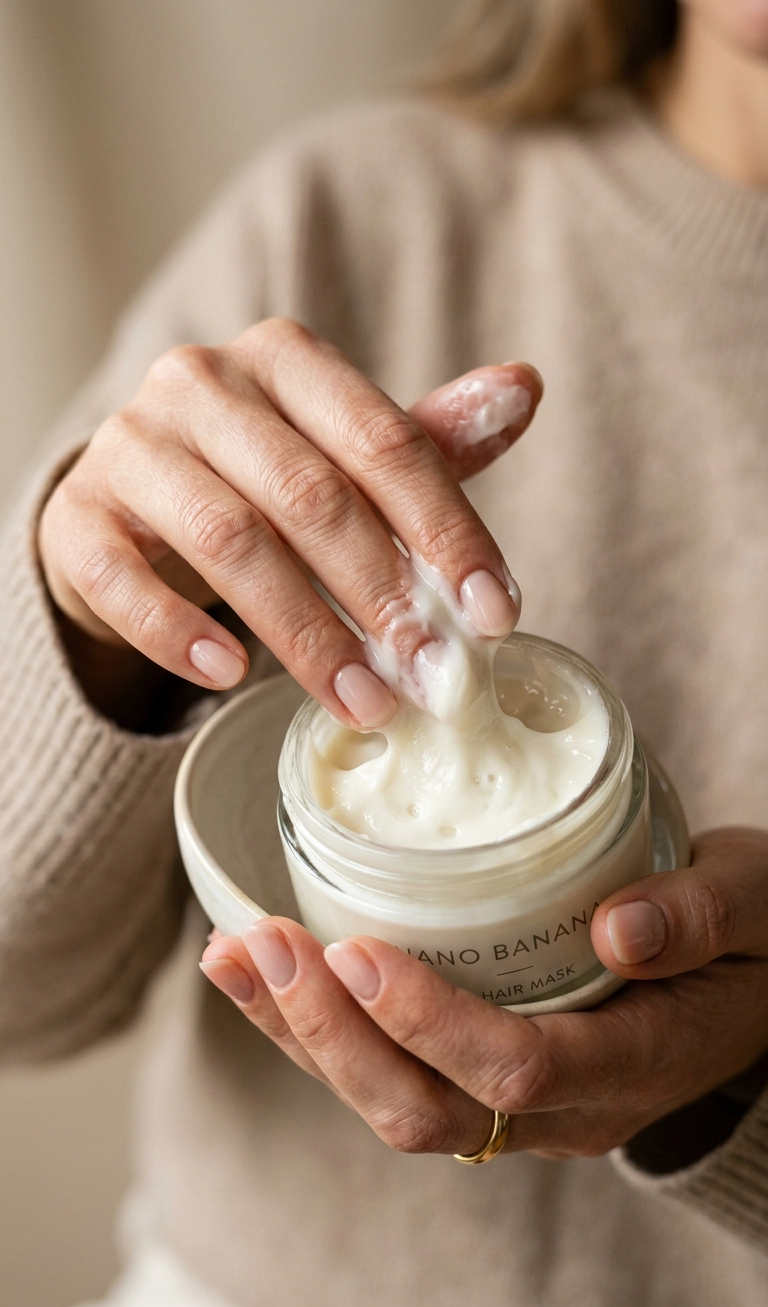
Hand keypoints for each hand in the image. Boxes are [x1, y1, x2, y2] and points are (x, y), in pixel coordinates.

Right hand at [39, 319, 540, 728]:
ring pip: (229, 538)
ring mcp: (131, 445)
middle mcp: (202, 383)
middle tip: (432, 676)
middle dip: (381, 594)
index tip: (493, 615)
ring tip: (361, 700)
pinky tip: (229, 675)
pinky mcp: (78, 515)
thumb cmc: (259, 480)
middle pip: (310, 494)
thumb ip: (424, 439)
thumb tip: (526, 387)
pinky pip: (124, 576)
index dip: (446, 531)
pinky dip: (179, 630)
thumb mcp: (342, 455)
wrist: (132, 505)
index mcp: (286, 361)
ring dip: (304, 631)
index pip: (384, 442)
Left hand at [200, 827, 767, 1158]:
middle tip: (264, 943)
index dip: (429, 1021)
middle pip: (427, 1110)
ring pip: (392, 1104)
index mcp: (634, 1063)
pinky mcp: (484, 1079)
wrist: (753, 985)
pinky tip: (264, 970)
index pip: (516, 1070)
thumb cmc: (754, 937)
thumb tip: (621, 926)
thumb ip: (702, 915)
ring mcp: (520, 1106)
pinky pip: (389, 1074)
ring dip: (302, 1035)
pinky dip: (318, 1028)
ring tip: (232, 954)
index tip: (356, 950)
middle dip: (330, 1034)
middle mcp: (565, 1108)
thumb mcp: (755, 903)